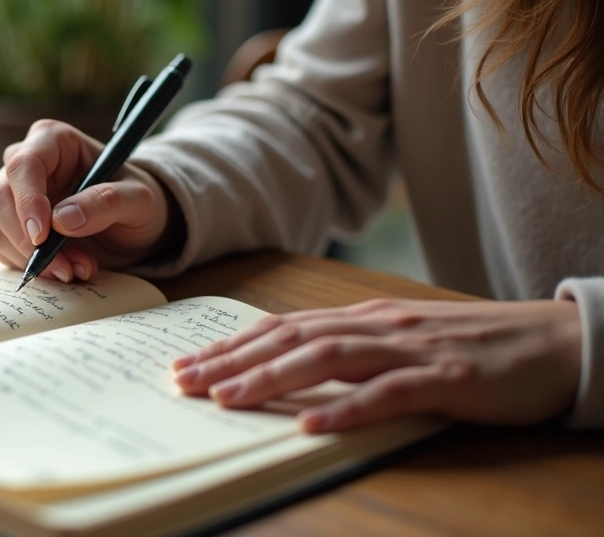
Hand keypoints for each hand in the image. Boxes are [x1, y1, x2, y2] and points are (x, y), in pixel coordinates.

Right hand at [0, 119, 178, 281]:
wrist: (133, 225)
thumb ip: (106, 203)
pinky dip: (31, 267)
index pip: (23, 164)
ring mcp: (13, 196)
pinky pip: (3, 249)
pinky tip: (66, 270)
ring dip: (31, 259)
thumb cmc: (136, 199)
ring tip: (76, 269)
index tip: (42, 236)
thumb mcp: (138, 199)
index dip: (27, 200)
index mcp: (53, 141)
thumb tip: (62, 220)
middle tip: (67, 268)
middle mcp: (25, 163)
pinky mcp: (10, 226)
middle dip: (28, 240)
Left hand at [172, 298, 582, 432]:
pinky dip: (348, 408)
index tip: (188, 363)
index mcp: (364, 317)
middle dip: (233, 360)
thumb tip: (292, 372)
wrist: (555, 341)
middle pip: (292, 338)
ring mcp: (412, 349)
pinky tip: (314, 424)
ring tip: (228, 399)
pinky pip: (391, 393)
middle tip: (185, 381)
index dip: (232, 345)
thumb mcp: (401, 342)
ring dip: (272, 378)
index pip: (282, 327)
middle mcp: (379, 325)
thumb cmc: (472, 346)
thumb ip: (352, 352)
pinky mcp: (447, 377)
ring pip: (329, 358)